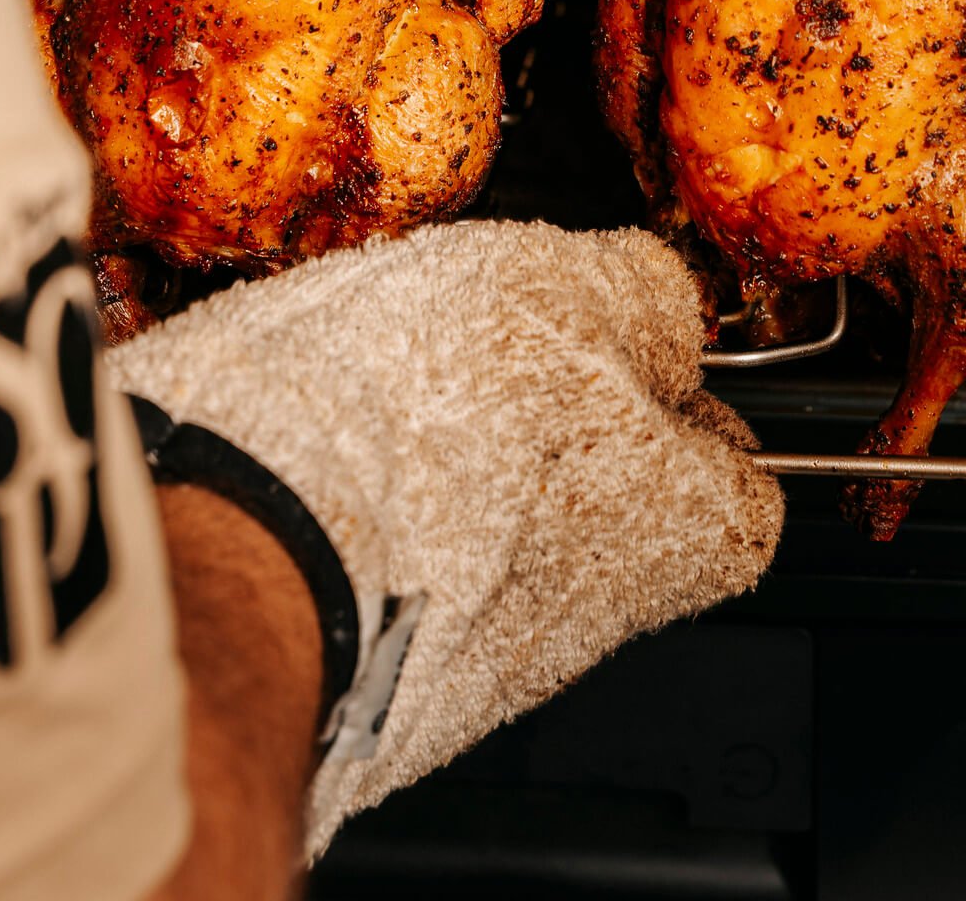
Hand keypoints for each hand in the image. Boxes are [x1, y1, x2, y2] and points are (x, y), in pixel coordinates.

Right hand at [110, 220, 782, 856]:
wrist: (221, 554)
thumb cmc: (405, 426)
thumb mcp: (562, 287)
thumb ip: (639, 295)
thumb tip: (664, 306)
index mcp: (668, 530)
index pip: (744, 496)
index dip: (700, 408)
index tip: (654, 356)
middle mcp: (578, 624)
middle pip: (610, 520)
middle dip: (557, 426)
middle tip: (493, 344)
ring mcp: (464, 665)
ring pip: (489, 543)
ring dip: (452, 460)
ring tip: (379, 377)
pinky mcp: (357, 679)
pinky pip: (389, 573)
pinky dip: (367, 508)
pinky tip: (316, 441)